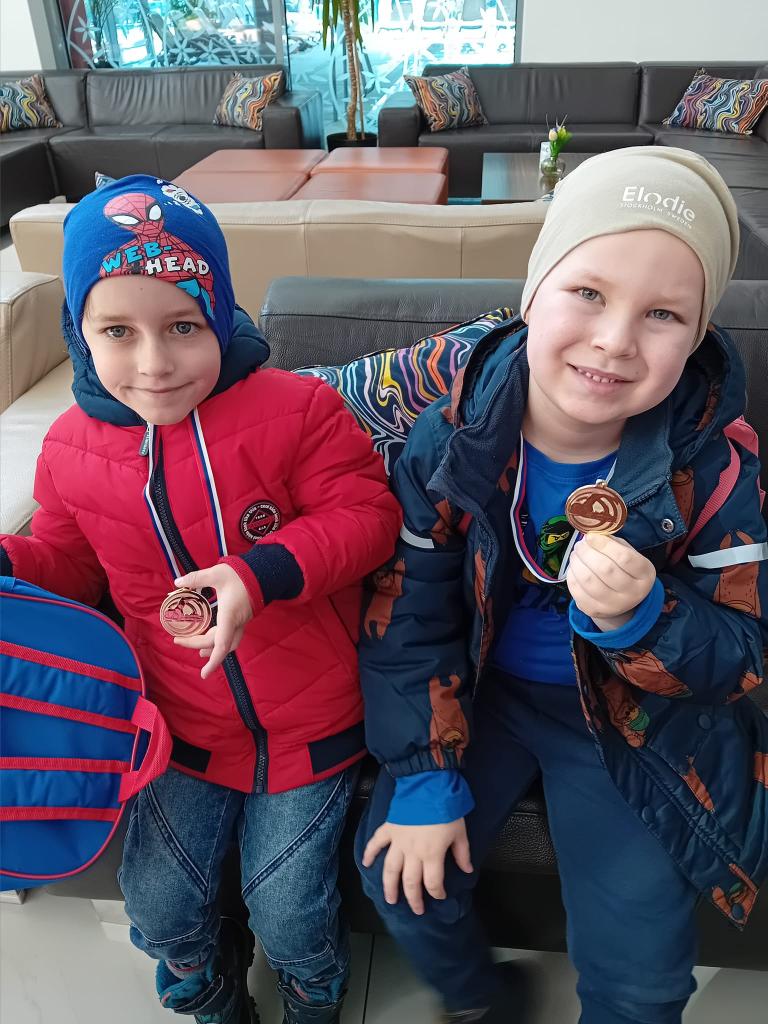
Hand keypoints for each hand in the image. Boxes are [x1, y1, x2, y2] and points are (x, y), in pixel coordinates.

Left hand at [172, 564, 253, 679]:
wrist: (264, 573)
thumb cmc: (242, 574)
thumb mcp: (216, 574)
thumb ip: (196, 578)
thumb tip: (177, 583)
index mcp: (229, 615)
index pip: (221, 644)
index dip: (213, 661)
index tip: (204, 674)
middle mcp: (236, 623)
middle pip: (218, 644)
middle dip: (197, 645)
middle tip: (179, 640)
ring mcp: (241, 622)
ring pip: (228, 644)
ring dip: (212, 649)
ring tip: (199, 652)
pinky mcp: (243, 618)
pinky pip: (231, 636)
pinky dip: (219, 641)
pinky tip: (212, 636)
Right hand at [362, 819, 471, 915]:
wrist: (429, 786)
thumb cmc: (447, 809)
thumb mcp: (460, 832)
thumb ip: (462, 853)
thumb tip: (467, 870)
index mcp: (431, 855)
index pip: (432, 883)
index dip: (437, 893)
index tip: (440, 896)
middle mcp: (412, 853)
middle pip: (410, 882)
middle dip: (413, 899)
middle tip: (416, 910)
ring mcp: (398, 842)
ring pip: (391, 870)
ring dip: (389, 886)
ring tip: (390, 899)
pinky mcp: (389, 829)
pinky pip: (376, 843)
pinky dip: (369, 853)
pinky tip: (365, 864)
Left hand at [567, 533, 655, 631]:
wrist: (621, 600)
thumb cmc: (623, 570)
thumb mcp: (627, 553)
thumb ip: (612, 542)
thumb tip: (591, 535)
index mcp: (645, 574)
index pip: (624, 558)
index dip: (604, 544)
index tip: (590, 536)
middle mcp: (633, 593)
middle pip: (605, 569)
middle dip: (587, 552)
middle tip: (579, 545)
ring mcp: (614, 605)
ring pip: (589, 580)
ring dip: (577, 562)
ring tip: (575, 554)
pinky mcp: (595, 611)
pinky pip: (577, 590)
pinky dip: (572, 575)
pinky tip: (574, 568)